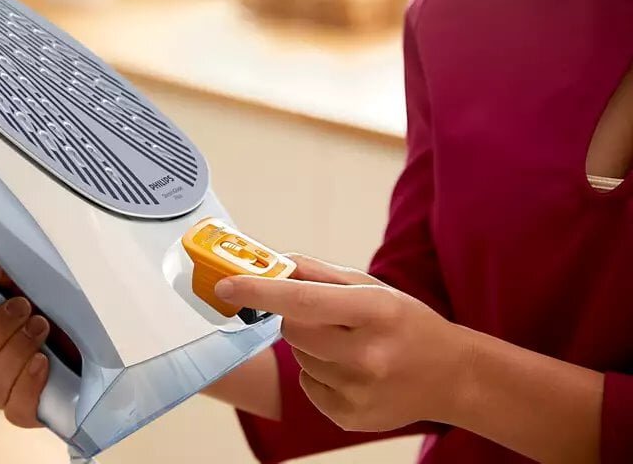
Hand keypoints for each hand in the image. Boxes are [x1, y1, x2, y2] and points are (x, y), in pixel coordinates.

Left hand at [215, 255, 474, 431]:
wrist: (453, 377)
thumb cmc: (406, 323)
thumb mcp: (371, 287)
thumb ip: (317, 273)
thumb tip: (272, 262)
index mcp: (375, 312)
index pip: (303, 301)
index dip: (259, 292)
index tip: (227, 286)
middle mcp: (367, 355)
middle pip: (292, 329)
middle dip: (295, 317)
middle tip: (327, 317)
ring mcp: (358, 392)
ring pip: (298, 356)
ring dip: (310, 346)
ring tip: (349, 346)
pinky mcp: (348, 418)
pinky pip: (307, 385)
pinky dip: (319, 374)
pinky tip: (351, 371)